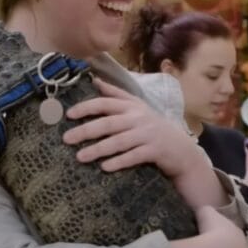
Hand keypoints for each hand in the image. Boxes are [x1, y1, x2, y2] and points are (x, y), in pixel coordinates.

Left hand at [62, 78, 199, 177]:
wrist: (181, 150)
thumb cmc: (153, 128)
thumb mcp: (137, 108)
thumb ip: (116, 95)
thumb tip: (95, 80)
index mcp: (132, 106)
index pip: (106, 103)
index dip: (86, 107)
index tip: (69, 115)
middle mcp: (139, 118)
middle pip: (109, 123)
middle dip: (86, 130)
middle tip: (66, 139)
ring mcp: (148, 134)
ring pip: (119, 141)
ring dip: (98, 149)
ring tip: (80, 157)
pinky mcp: (155, 151)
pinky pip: (134, 156)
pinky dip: (119, 162)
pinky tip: (104, 167)